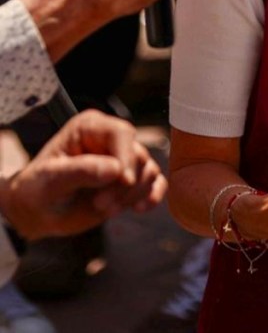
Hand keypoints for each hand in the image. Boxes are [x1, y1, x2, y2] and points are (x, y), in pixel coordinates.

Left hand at [0, 110, 165, 239]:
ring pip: (148, 171)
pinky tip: (140, 208)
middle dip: (125, 185)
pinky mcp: (132, 180)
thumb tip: (115, 169)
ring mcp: (124, 160)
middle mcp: (111, 140)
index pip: (122, 134)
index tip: (123, 181)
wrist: (38, 213)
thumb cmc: (37, 191)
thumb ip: (80, 171)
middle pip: (138, 155)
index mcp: (91, 128)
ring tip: (106, 210)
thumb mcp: (50, 181)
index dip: (126, 157)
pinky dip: (152, 196)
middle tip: (101, 205)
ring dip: (132, 195)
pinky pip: (156, 183)